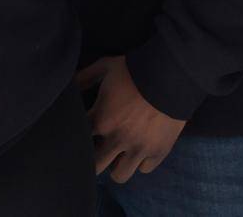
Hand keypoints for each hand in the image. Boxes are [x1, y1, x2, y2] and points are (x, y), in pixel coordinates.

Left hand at [77, 55, 186, 181]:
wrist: (171, 74)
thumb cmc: (135, 70)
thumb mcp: (106, 66)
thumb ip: (85, 76)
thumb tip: (71, 84)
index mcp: (101, 119)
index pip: (79, 139)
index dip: (79, 137)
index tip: (86, 132)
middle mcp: (117, 139)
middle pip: (95, 166)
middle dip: (94, 159)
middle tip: (99, 149)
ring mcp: (138, 149)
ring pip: (119, 175)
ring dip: (117, 166)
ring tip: (119, 155)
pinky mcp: (158, 152)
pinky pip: (144, 169)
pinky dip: (142, 162)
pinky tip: (141, 150)